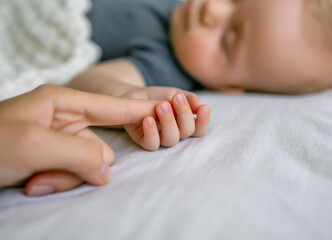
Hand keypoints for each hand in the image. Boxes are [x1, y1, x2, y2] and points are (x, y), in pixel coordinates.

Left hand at [0, 84, 159, 194]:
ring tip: (33, 181)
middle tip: (44, 176)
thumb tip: (107, 170)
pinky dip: (55, 183)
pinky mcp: (52, 156)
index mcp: (63, 102)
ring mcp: (58, 139)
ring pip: (85, 164)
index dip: (143, 111)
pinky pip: (71, 173)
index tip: (170, 111)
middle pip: (98, 146)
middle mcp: (64, 119)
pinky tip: (32, 183)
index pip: (115, 106)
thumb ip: (82, 153)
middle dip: (78, 166)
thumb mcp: (35, 144)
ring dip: (63, 178)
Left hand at [123, 87, 210, 149]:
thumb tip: (198, 105)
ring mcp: (160, 138)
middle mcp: (175, 133)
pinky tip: (148, 119)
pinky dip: (151, 132)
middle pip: (187, 131)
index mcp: (185, 123)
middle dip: (184, 114)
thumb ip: (187, 98)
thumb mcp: (173, 92)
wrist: (132, 96)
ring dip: (168, 122)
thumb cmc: (156, 96)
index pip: (199, 128)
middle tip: (177, 98)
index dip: (204, 121)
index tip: (203, 107)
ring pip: (171, 139)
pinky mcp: (144, 140)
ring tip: (161, 106)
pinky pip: (151, 144)